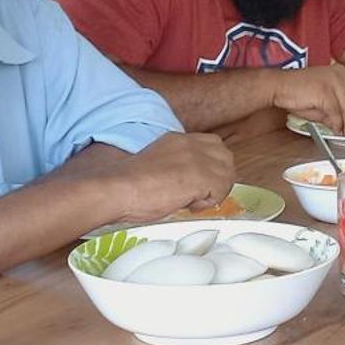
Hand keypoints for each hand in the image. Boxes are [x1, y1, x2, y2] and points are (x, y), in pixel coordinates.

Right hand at [63, 132, 236, 226]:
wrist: (118, 189)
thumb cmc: (128, 186)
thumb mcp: (157, 164)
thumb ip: (175, 165)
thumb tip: (187, 182)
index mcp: (178, 139)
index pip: (213, 146)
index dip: (210, 167)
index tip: (194, 184)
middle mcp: (192, 144)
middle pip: (226, 158)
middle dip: (217, 179)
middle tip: (196, 195)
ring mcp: (199, 159)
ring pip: (227, 176)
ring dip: (213, 192)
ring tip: (189, 201)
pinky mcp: (202, 176)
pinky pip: (221, 192)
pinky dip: (208, 203)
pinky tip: (188, 205)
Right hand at [273, 64, 344, 135]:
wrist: (278, 86)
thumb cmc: (298, 92)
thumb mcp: (323, 102)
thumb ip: (337, 111)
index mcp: (343, 73)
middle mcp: (341, 74)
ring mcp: (333, 81)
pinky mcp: (323, 91)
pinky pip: (336, 112)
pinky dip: (337, 124)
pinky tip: (335, 130)